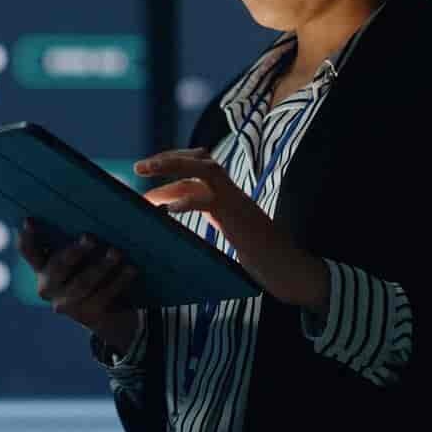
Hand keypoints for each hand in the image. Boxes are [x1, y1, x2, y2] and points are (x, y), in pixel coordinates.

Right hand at [16, 221, 139, 347]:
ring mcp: (66, 303)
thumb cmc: (96, 267)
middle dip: (74, 252)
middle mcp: (48, 286)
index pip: (29, 251)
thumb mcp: (90, 251)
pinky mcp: (87, 315)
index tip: (30, 220)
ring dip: (101, 267)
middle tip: (90, 237)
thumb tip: (152, 206)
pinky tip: (131, 269)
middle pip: (57, 268)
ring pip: (82, 284)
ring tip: (116, 252)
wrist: (110, 313)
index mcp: (43, 265)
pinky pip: (103, 296)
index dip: (27, 237)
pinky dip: (118, 281)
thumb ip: (97, 231)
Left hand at [137, 148, 329, 312]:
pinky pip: (209, 202)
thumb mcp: (233, 233)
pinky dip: (186, 202)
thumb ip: (214, 219)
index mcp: (231, 196)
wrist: (292, 272)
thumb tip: (181, 217)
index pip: (200, 169)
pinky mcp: (238, 220)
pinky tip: (168, 210)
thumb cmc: (263, 259)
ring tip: (145, 170)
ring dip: (172, 167)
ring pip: (204, 171)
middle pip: (200, 161)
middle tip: (139, 166)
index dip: (175, 165)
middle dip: (168, 158)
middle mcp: (234, 193)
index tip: (150, 171)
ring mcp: (237, 204)